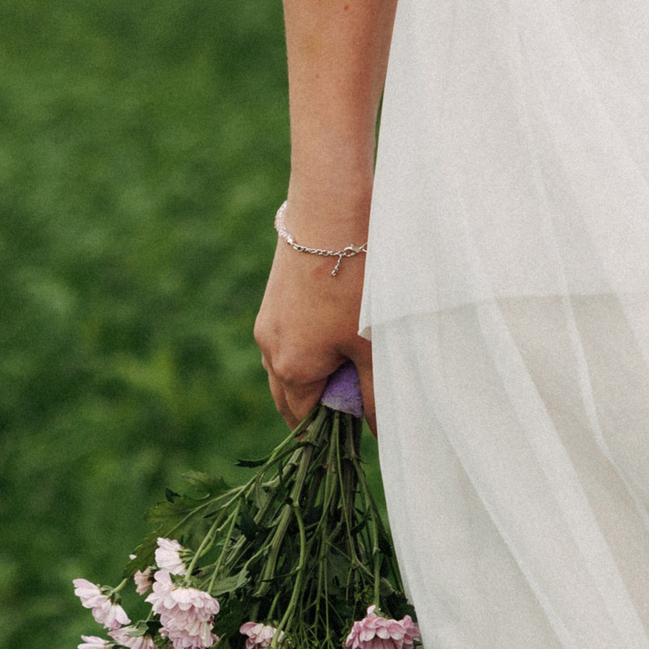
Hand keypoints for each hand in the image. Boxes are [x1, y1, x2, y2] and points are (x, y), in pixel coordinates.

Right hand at [253, 198, 373, 426]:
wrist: (330, 213)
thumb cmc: (358, 283)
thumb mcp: (372, 345)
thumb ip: (375, 395)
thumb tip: (381, 435)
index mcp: (291, 370)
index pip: (304, 420)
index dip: (331, 432)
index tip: (357, 431)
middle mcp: (269, 350)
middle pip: (289, 399)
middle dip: (318, 408)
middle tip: (357, 402)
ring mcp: (267, 323)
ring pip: (286, 368)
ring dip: (314, 376)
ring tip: (354, 364)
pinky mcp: (273, 300)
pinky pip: (286, 340)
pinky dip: (308, 350)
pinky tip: (339, 331)